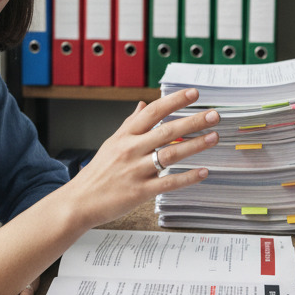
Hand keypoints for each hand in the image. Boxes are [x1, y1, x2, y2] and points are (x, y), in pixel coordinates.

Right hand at [62, 88, 219, 228]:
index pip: (153, 111)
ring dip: (195, 145)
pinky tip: (203, 172)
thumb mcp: (111, 143)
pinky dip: (187, 177)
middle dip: (193, 121)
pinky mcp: (140, 191)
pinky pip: (169, 182)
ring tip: (214, 137)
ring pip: (171, 154)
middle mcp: (131, 149)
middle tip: (214, 114)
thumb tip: (142, 104)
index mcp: (125, 135)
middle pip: (167, 130)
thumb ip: (129, 123)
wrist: (79, 201)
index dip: (175, 100)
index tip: (194, 93)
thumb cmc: (97, 173)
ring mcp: (136, 170)